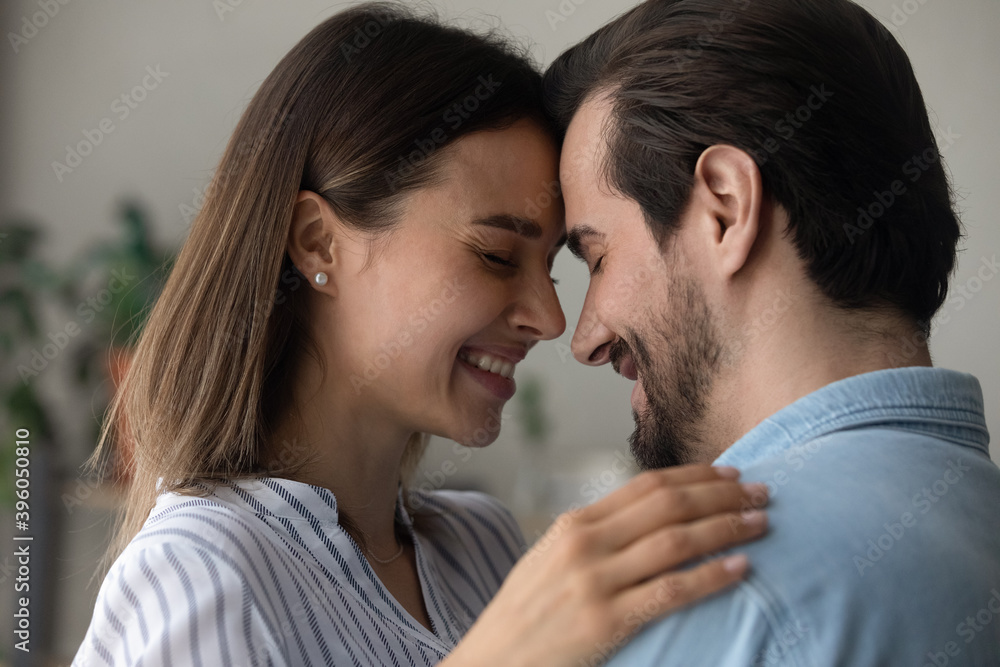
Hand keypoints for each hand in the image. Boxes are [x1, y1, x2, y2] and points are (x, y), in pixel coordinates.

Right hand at [441, 465, 768, 666]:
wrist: (492, 661)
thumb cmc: (526, 613)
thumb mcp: (551, 559)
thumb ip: (594, 537)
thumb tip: (648, 519)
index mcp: (574, 524)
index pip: (647, 486)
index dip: (695, 476)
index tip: (730, 474)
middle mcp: (586, 544)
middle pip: (668, 505)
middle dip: (721, 496)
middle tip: (763, 492)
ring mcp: (595, 582)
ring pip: (676, 542)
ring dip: (726, 528)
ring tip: (762, 523)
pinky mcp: (605, 622)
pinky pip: (670, 592)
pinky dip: (710, 576)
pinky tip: (740, 567)